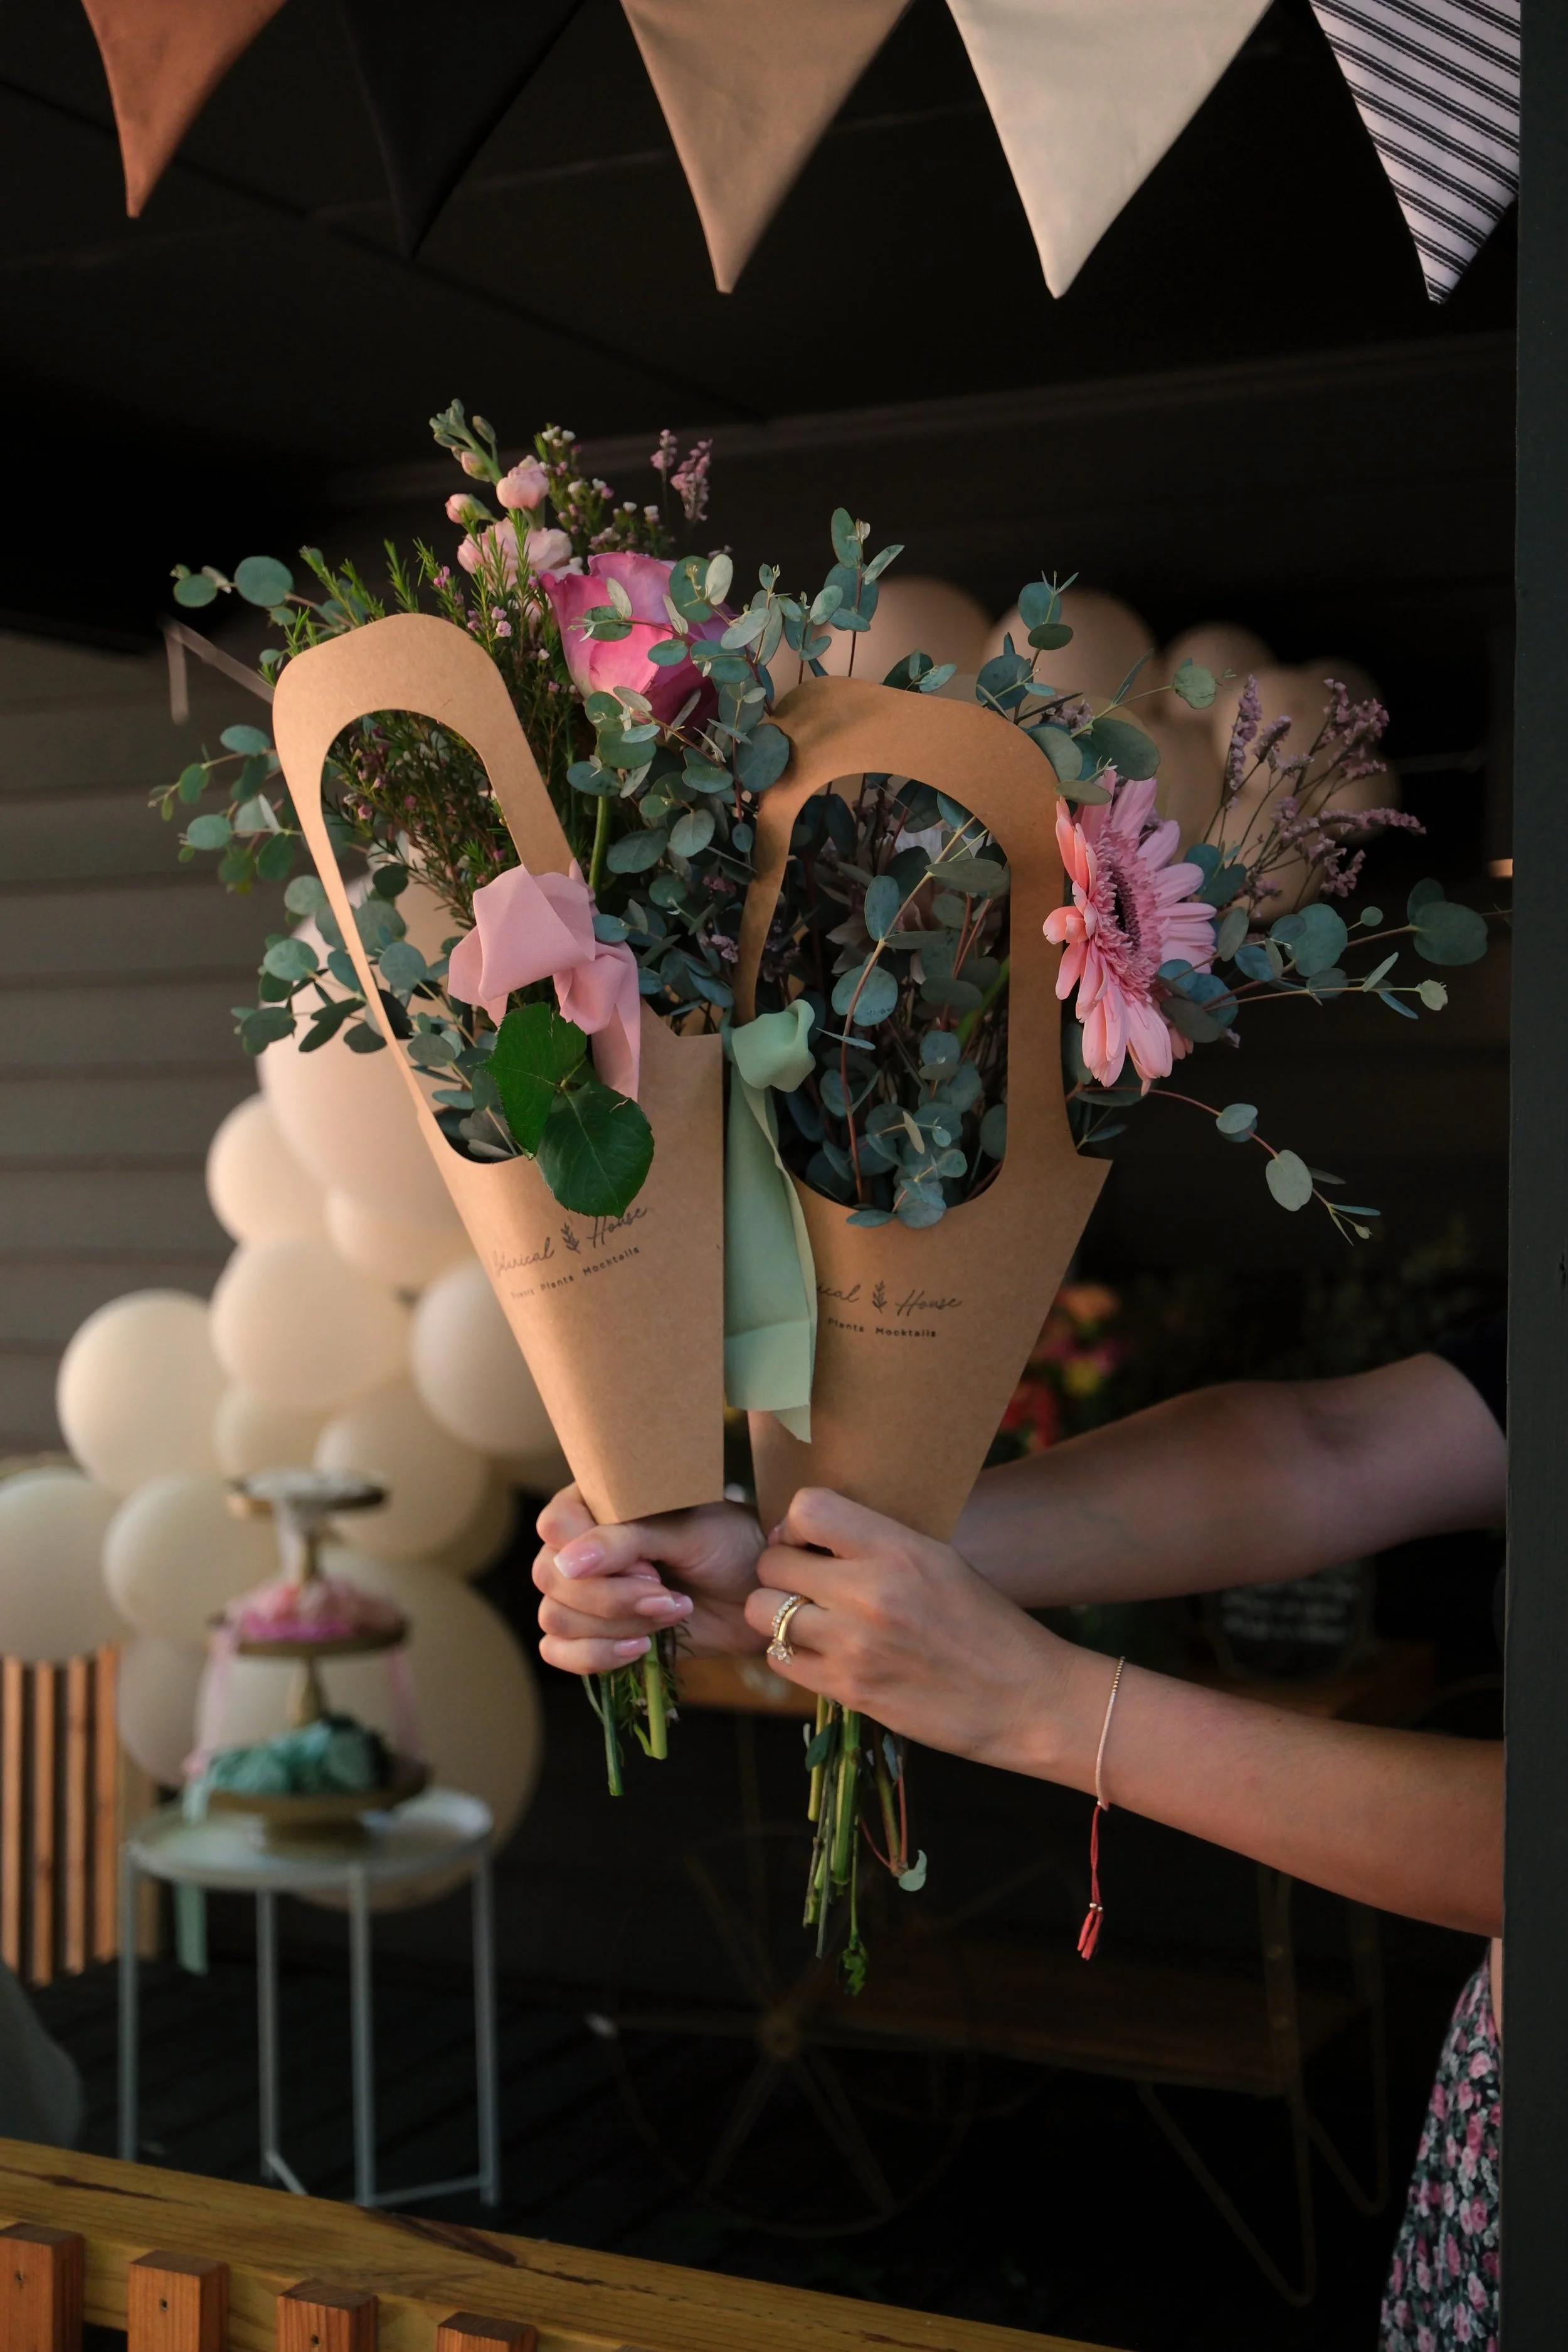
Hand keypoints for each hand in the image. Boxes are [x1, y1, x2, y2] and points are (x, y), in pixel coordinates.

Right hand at [533, 1487, 766, 1675]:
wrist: (756, 1593)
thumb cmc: (728, 1545)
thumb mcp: (687, 1532)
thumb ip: (627, 1541)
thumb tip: (569, 1563)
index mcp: (597, 1503)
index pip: (555, 1525)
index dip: (595, 1553)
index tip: (651, 1566)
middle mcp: (579, 1545)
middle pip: (550, 1576)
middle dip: (612, 1597)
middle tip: (667, 1594)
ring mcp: (581, 1592)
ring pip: (555, 1617)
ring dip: (616, 1625)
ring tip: (670, 1613)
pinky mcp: (592, 1633)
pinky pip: (557, 1651)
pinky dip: (595, 1656)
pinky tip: (643, 1648)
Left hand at [742, 1487, 1106, 1783]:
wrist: (1027, 1699)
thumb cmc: (988, 1625)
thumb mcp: (941, 1561)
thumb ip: (879, 1545)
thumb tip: (816, 1536)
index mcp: (898, 1549)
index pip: (807, 1508)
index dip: (796, 1525)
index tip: (810, 1543)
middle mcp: (869, 1593)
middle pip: (771, 1564)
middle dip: (781, 1572)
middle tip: (805, 1585)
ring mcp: (854, 1646)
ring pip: (763, 1614)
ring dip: (778, 1616)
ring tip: (808, 1620)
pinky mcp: (849, 1691)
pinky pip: (781, 1661)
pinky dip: (792, 1656)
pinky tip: (822, 1654)